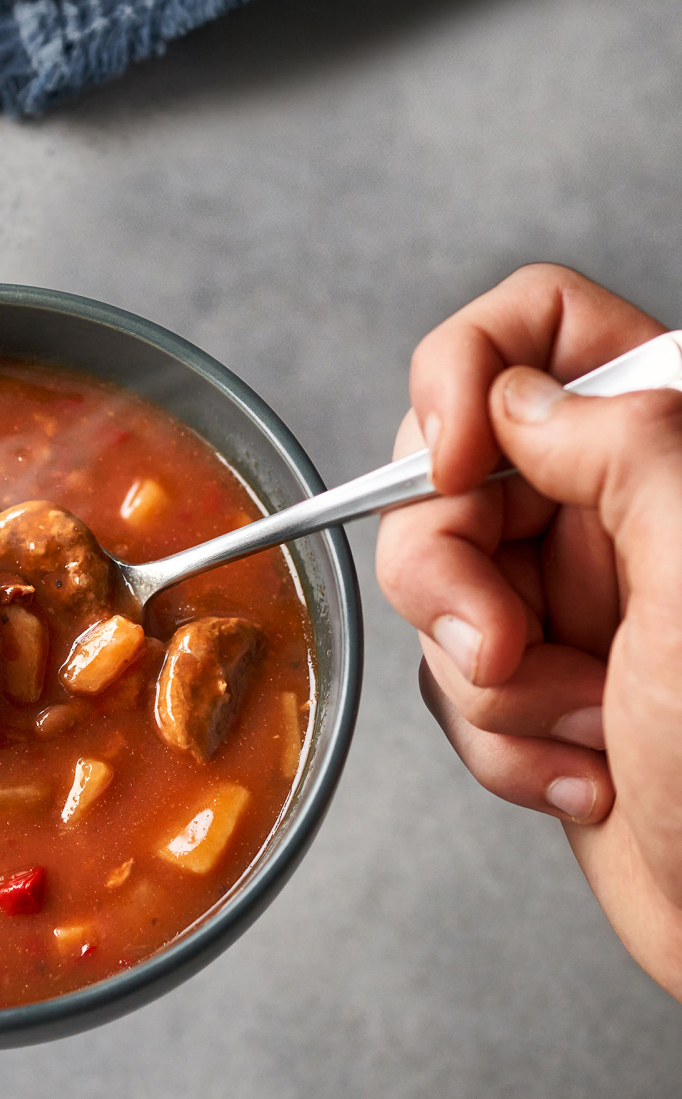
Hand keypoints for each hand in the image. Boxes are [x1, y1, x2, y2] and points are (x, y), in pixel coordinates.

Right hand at [376, 264, 681, 1000]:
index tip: (456, 466)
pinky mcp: (542, 681)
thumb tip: (517, 400)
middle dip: (452, 571)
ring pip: (439, 584)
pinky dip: (499, 739)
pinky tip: (586, 775)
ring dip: (490, 680)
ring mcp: (579, 595)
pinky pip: (450, 677)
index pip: (540, 323)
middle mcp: (622, 506)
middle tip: (500, 643)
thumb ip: (621, 447)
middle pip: (453, 467)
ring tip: (585, 730)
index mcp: (675, 446)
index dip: (469, 374)